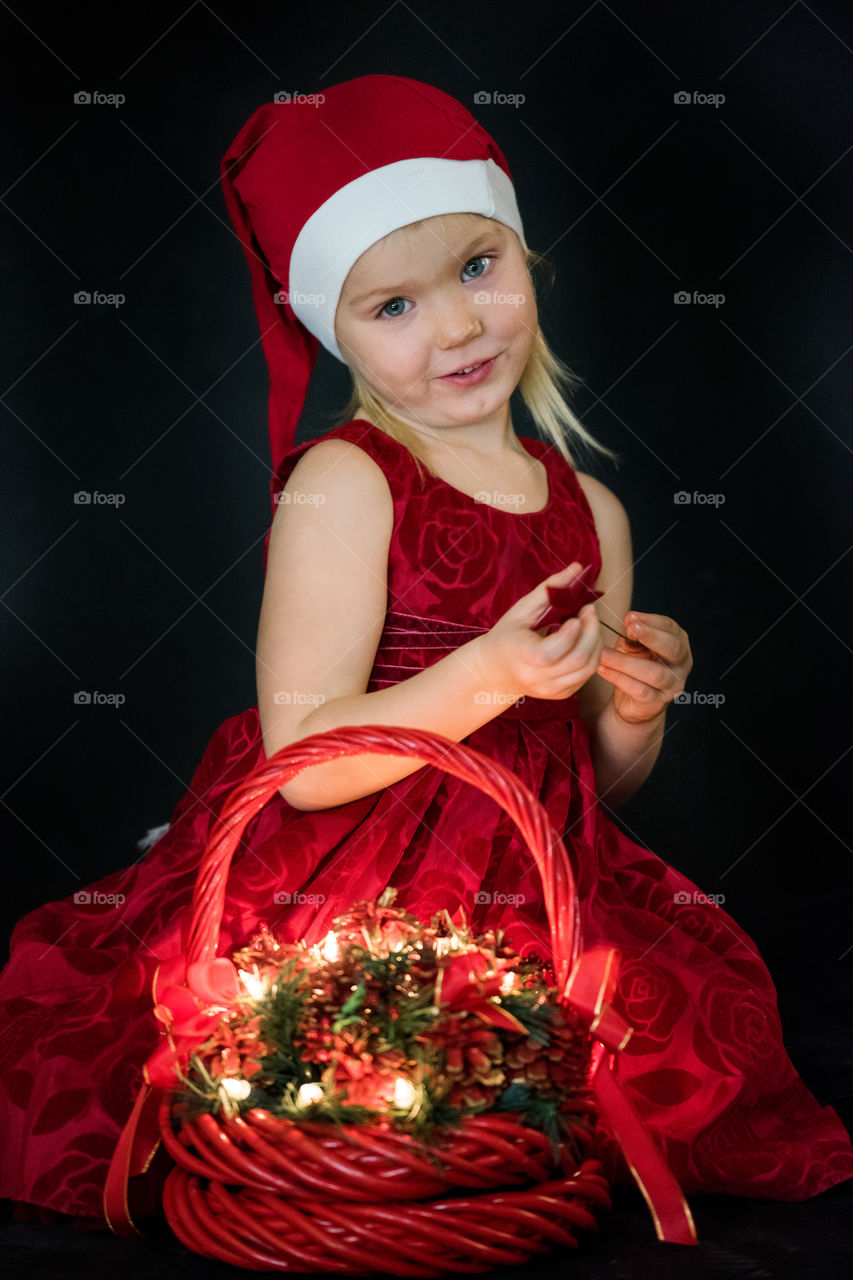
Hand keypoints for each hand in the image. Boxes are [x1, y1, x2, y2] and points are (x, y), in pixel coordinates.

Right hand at [472, 562, 603, 701]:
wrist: (494, 671)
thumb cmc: (508, 635)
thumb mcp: (522, 609)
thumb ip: (551, 588)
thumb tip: (577, 567)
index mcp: (524, 657)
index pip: (556, 650)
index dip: (574, 631)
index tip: (578, 611)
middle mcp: (539, 678)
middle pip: (579, 660)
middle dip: (592, 632)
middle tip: (590, 613)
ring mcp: (551, 690)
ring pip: (588, 669)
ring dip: (596, 643)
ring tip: (587, 626)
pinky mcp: (561, 694)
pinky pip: (586, 675)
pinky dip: (591, 655)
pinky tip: (581, 641)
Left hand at [596, 611, 691, 723]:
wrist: (631, 701)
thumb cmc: (634, 666)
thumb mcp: (632, 646)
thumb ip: (632, 635)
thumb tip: (629, 622)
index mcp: (678, 643)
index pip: (670, 628)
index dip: (651, 621)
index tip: (630, 617)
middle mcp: (681, 664)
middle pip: (673, 648)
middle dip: (651, 636)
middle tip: (630, 629)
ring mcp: (672, 686)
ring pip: (654, 673)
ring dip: (626, 662)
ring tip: (604, 654)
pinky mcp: (657, 703)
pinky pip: (640, 691)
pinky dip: (620, 679)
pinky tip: (603, 670)